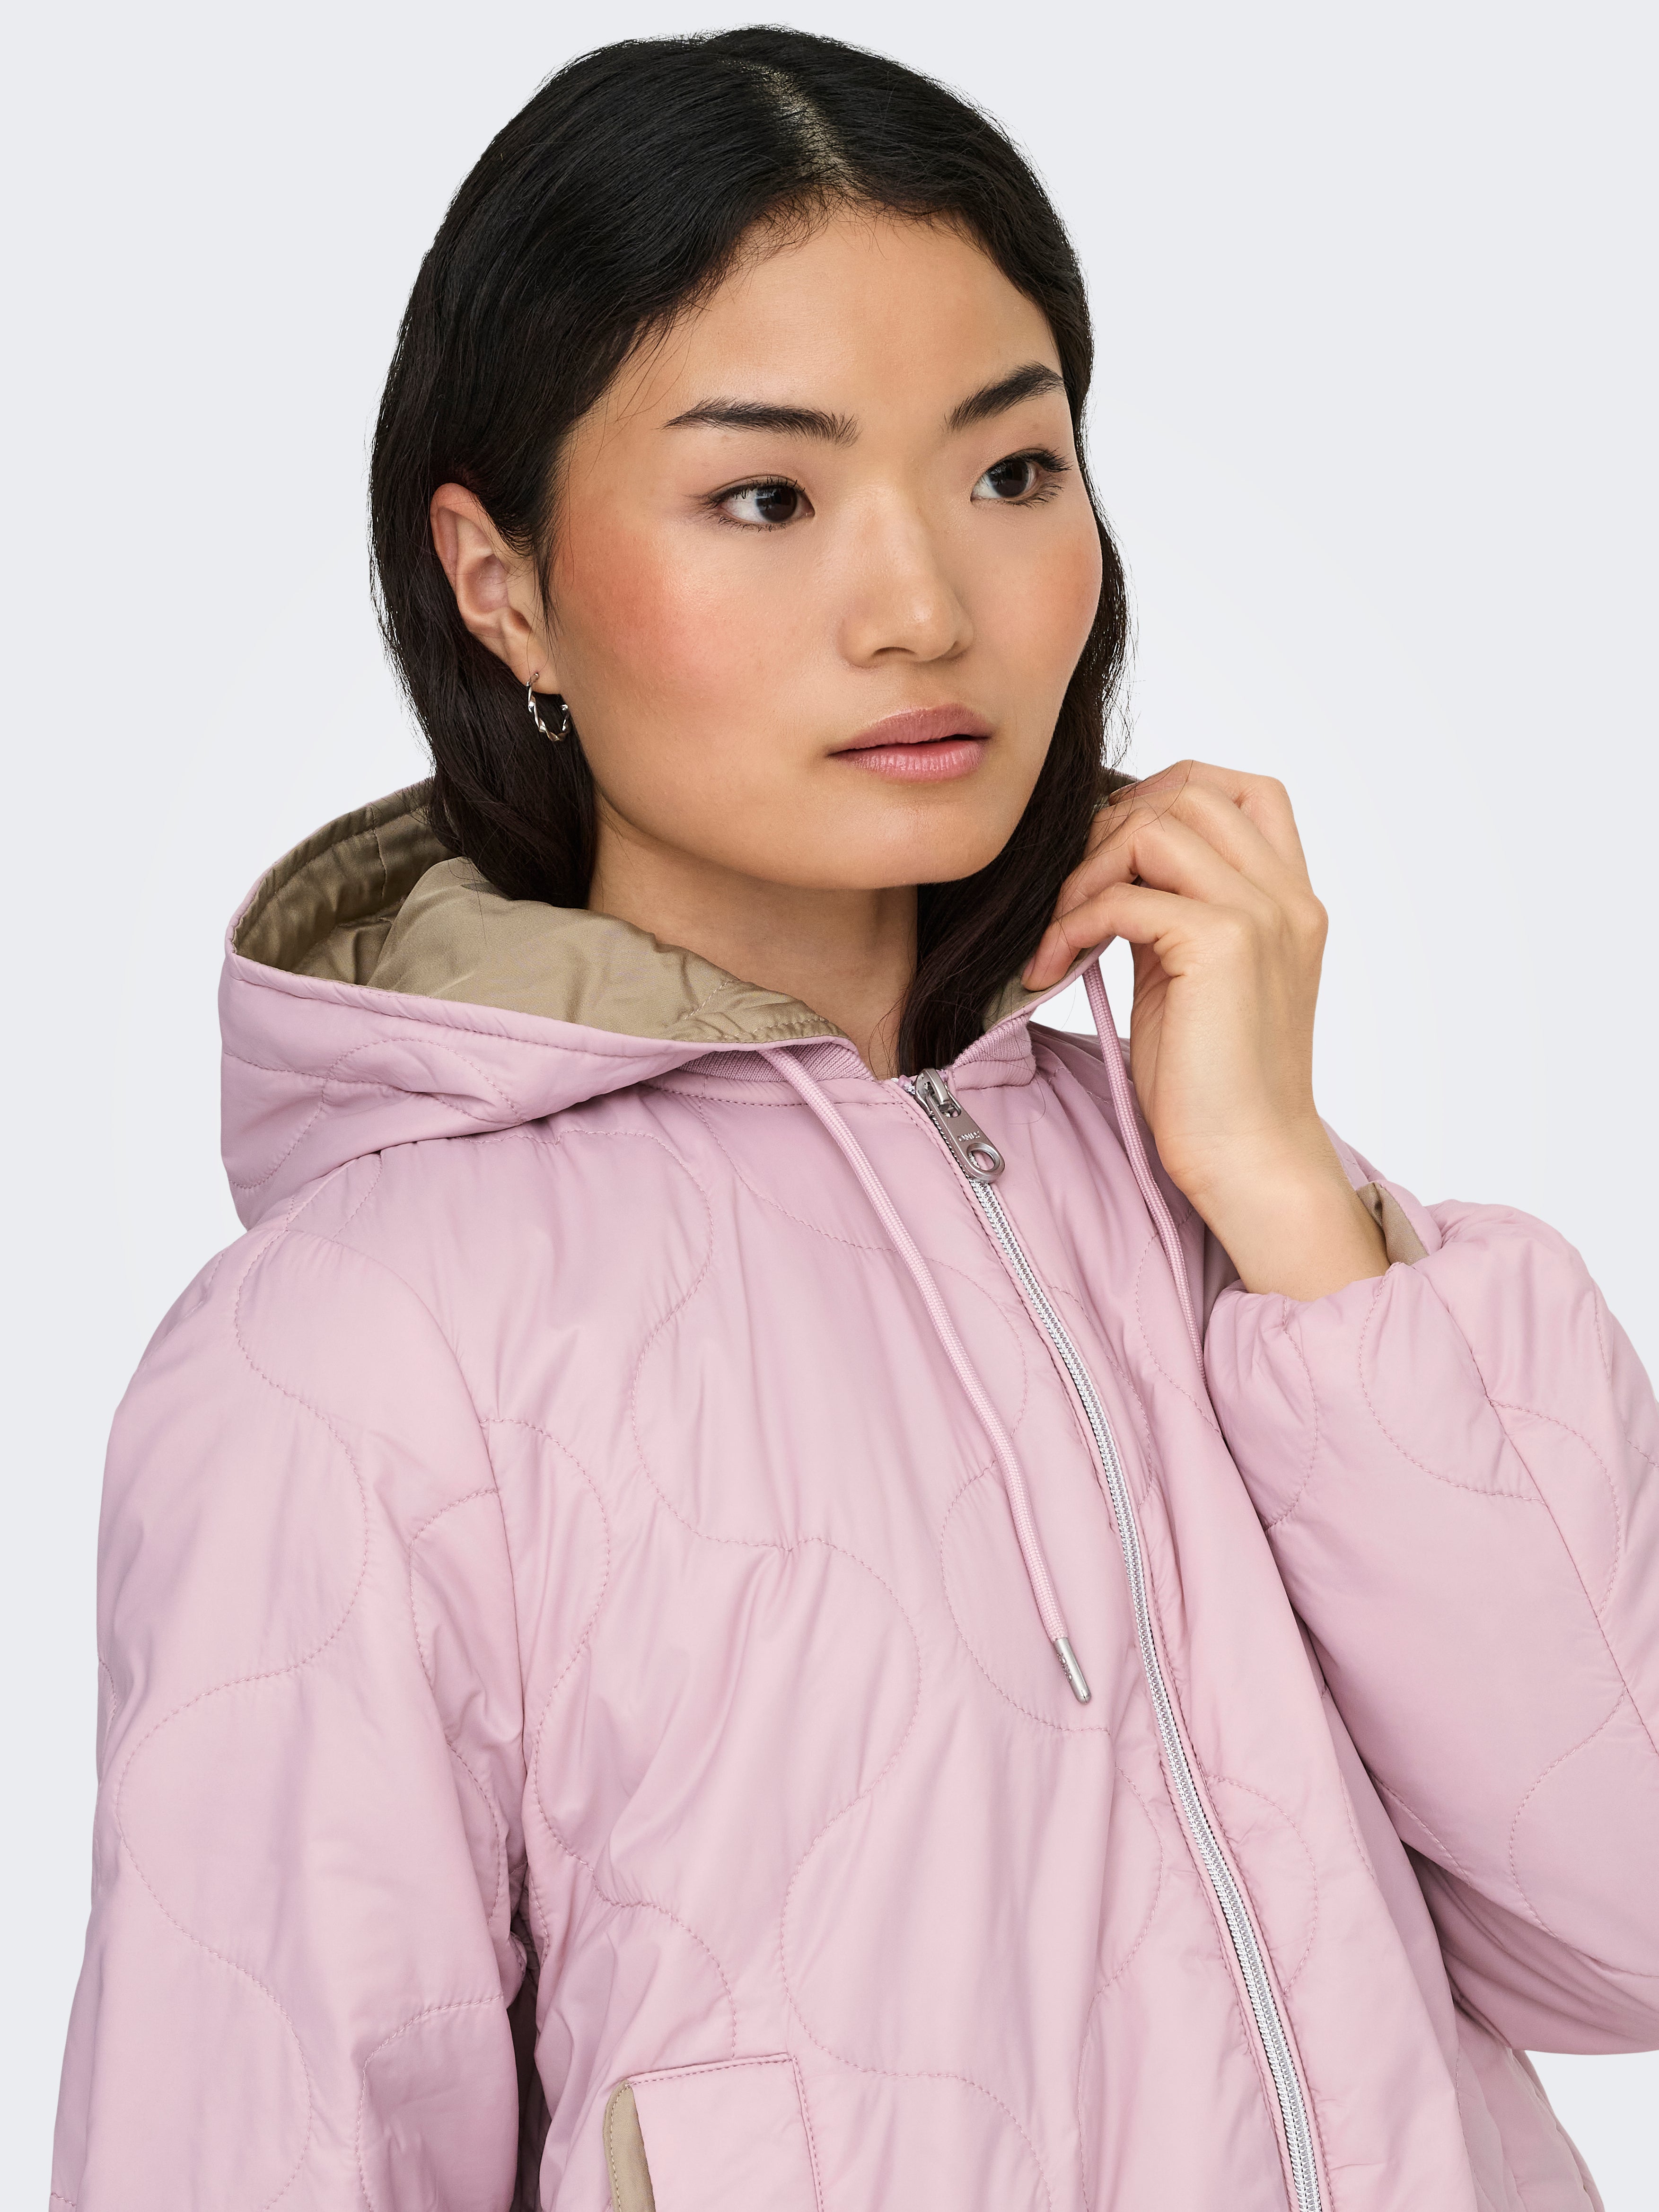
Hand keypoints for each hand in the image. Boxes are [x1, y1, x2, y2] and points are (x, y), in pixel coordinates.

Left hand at [1023, 760, 1386, 1300]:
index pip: (1240, 789)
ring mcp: (1261, 915)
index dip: (1163, 797)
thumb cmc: (1213, 1087)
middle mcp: (1287, 896)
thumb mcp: (1193, 977)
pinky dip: (1071, 922)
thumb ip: (1173, 913)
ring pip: (1154, 826)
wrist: (1251, 1162)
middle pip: (1189, 790)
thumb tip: (1107, 863)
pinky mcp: (1222, 945)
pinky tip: (1053, 966)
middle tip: (1070, 896)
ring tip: (1059, 932)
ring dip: (1085, 871)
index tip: (1109, 856)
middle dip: (1109, 829)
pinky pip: (1123, 895)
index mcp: (1291, 900)